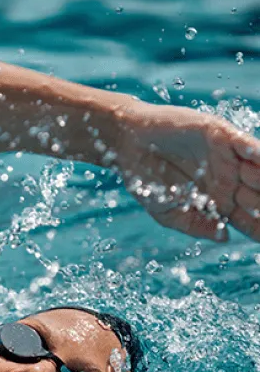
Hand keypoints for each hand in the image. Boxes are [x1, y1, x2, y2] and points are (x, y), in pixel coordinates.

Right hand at [114, 100, 259, 241]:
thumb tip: (225, 237)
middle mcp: (229, 180)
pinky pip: (245, 143)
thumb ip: (195, 225)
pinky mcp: (220, 134)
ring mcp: (227, 157)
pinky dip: (256, 152)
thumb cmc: (145, 180)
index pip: (250, 220)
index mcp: (219, 202)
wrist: (126, 145)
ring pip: (259, 171)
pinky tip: (259, 159)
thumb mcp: (168, 213)